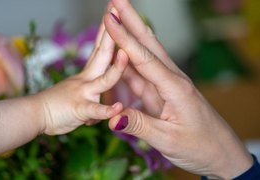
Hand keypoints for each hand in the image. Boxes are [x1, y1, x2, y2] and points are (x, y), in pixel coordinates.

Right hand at [36, 22, 127, 134]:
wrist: (33, 114)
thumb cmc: (56, 105)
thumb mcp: (75, 91)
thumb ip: (90, 91)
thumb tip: (100, 97)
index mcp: (88, 74)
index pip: (100, 48)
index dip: (108, 31)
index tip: (113, 13)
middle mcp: (87, 79)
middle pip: (103, 53)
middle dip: (111, 33)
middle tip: (116, 9)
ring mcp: (84, 93)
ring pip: (104, 80)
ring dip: (116, 68)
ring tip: (125, 54)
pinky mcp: (80, 109)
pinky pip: (95, 110)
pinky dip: (106, 109)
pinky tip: (118, 107)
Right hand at [104, 0, 252, 178]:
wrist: (219, 153)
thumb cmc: (200, 146)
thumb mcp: (168, 140)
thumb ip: (139, 126)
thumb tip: (112, 118)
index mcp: (175, 88)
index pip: (144, 58)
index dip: (125, 39)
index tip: (110, 19)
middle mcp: (171, 81)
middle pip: (148, 45)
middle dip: (131, 21)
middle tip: (116, 0)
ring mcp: (165, 86)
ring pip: (144, 56)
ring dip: (129, 36)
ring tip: (116, 18)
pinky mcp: (161, 94)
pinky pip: (141, 75)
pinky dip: (128, 61)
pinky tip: (120, 51)